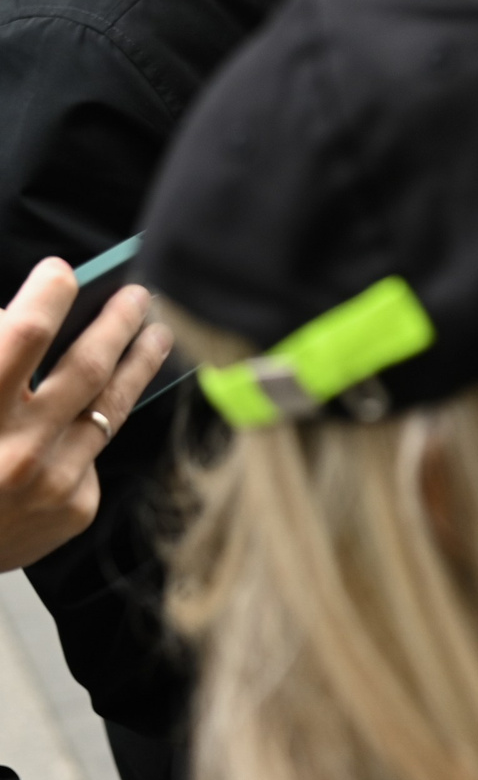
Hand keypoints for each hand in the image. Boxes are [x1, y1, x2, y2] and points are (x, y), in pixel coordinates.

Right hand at [1, 259, 173, 573]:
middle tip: (139, 293)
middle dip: (117, 322)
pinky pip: (93, 452)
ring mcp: (53, 480)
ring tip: (157, 331)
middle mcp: (18, 447)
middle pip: (87, 365)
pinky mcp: (75, 507)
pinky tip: (97, 412)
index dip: (47, 296)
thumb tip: (21, 318)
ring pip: (112, 405)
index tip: (61, 272)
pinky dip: (90, 429)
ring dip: (138, 361)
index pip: (23, 335)